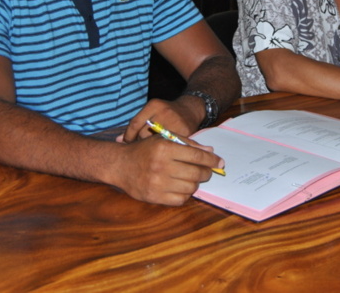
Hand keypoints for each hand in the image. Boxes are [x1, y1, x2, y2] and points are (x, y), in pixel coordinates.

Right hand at [109, 135, 223, 205]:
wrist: (120, 165)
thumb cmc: (145, 150)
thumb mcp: (164, 139)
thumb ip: (188, 144)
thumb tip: (209, 152)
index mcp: (165, 148)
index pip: (197, 156)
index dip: (211, 160)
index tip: (220, 162)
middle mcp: (161, 166)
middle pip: (196, 173)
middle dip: (206, 172)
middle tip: (206, 171)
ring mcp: (157, 183)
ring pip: (191, 187)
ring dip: (195, 183)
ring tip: (191, 178)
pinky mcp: (154, 197)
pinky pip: (180, 200)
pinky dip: (185, 194)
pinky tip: (181, 187)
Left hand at [121, 96, 201, 142]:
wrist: (191, 109)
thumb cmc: (166, 114)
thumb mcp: (151, 112)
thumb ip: (136, 124)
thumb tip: (119, 140)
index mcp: (154, 105)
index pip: (135, 123)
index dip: (128, 136)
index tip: (127, 143)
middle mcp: (164, 111)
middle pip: (144, 134)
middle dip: (140, 143)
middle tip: (141, 147)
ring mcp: (176, 121)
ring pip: (156, 142)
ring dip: (151, 148)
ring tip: (151, 150)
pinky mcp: (185, 131)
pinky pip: (169, 146)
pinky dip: (164, 150)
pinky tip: (162, 152)